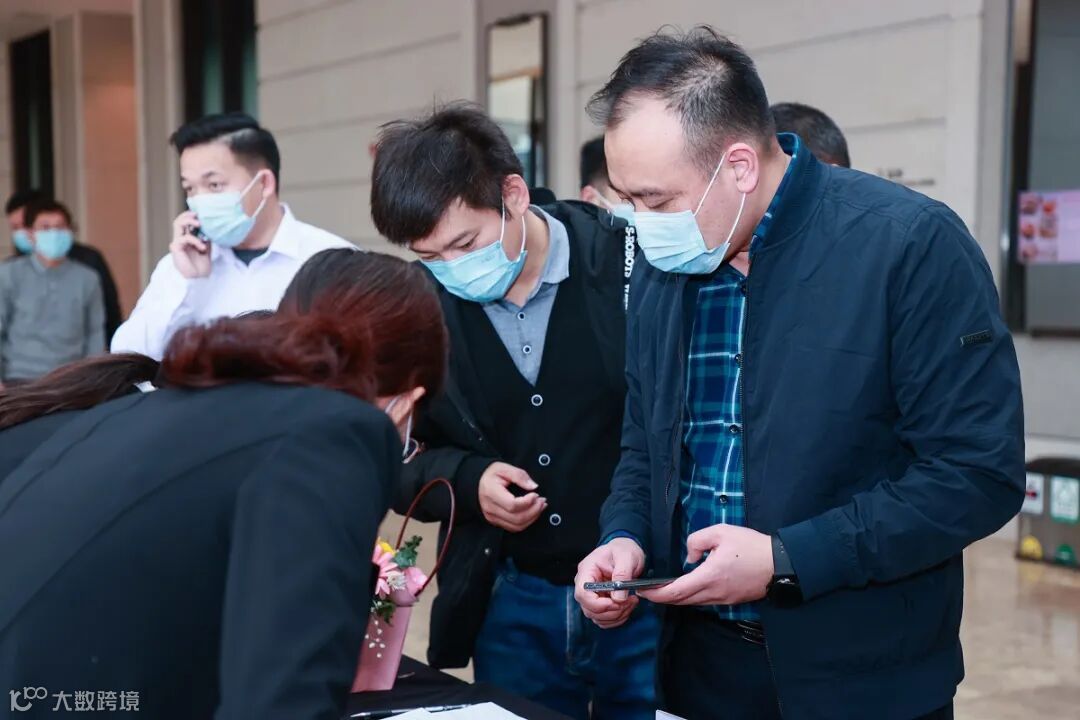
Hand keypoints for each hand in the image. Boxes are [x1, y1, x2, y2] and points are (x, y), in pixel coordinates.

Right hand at [170, 210, 211, 278]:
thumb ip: (206, 238)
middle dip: (188, 215)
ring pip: (177, 224)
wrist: (198, 279)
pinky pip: (185, 238)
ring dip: (189, 221)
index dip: (191, 216)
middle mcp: (180, 239)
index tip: (202, 214)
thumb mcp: (206, 249)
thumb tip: (210, 227)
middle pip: (179, 220)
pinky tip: (202, 247)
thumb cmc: (201, 266)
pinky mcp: (175, 247)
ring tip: (200, 224)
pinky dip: (195, 240)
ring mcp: (177, 243)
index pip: (185, 223)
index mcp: (187, 240)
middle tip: (198, 215)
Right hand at [478, 462, 545, 531]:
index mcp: (491, 493)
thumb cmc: (491, 474)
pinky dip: (526, 522)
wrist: (477, 482)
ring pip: (517, 526)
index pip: (512, 505)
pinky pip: (513, 527)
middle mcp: (490, 508)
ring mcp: (492, 517)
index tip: (536, 494)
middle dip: (534, 511)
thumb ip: (520, 476)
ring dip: (532, 517)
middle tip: (542, 500)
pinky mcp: (495, 522)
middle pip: (516, 518)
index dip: (527, 502)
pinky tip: (533, 512)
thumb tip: (534, 486)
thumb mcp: (504, 468)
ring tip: (540, 506)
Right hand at [575, 538, 645, 628]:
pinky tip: (627, 606)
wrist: (626, 551)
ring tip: (631, 602)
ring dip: (616, 616)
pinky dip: (617, 618)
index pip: (582, 593)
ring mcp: (592, 595)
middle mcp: (585, 585)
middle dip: (611, 611)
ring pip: (597, 617)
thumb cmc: (623, 550)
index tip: (616, 603)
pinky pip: (604, 619)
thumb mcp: (626, 557)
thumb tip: (618, 598)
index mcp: (587, 571)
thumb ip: (622, 575)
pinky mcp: (600, 602)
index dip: (598, 604)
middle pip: (589, 609)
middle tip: (629, 601)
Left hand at [639, 525, 772, 605]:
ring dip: (676, 598)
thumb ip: (698, 540)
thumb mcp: (721, 532)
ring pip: (692, 602)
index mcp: (710, 576)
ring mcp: (723, 599)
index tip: (643, 591)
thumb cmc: (751, 546)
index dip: (657, 594)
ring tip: (662, 589)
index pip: (677, 591)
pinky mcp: (730, 600)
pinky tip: (686, 588)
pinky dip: (690, 597)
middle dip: (662, 597)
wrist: (780, 564)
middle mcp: (714, 592)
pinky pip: (704, 601)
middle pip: (681, 601)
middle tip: (647, 591)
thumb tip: (689, 555)